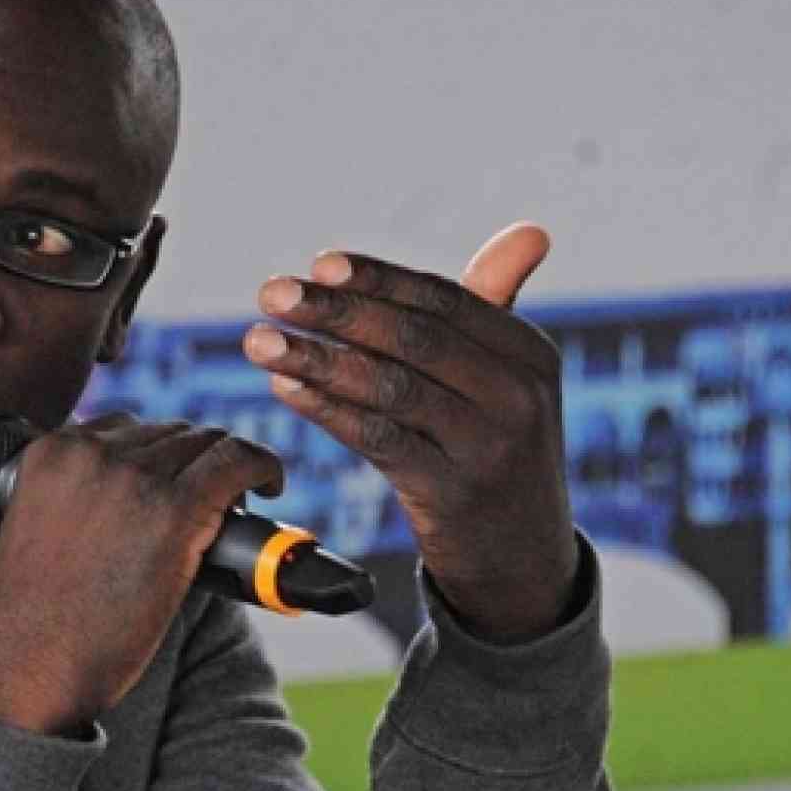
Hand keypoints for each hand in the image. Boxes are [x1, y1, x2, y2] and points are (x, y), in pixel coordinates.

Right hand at [0, 415, 282, 734]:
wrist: (32, 669)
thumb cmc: (36, 620)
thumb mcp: (36, 529)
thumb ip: (73, 497)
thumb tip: (133, 496)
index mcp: (51, 453)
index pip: (122, 428)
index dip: (157, 455)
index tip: (171, 480)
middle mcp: (90, 454)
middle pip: (169, 434)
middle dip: (193, 462)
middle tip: (210, 500)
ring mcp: (133, 478)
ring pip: (206, 444)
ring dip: (227, 467)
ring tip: (238, 499)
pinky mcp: (174, 509)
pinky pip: (237, 462)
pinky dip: (262, 466)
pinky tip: (269, 484)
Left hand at [242, 223, 578, 643]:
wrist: (521, 558)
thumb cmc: (496, 448)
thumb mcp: (509, 380)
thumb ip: (495, 309)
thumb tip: (528, 231)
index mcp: (530, 354)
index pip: (444, 300)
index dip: (378, 280)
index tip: (319, 264)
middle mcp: (518, 396)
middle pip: (414, 338)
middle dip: (336, 312)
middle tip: (272, 292)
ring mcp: (487, 448)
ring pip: (390, 388)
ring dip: (316, 359)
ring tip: (259, 340)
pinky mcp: (451, 494)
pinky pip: (377, 440)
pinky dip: (327, 410)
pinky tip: (285, 388)